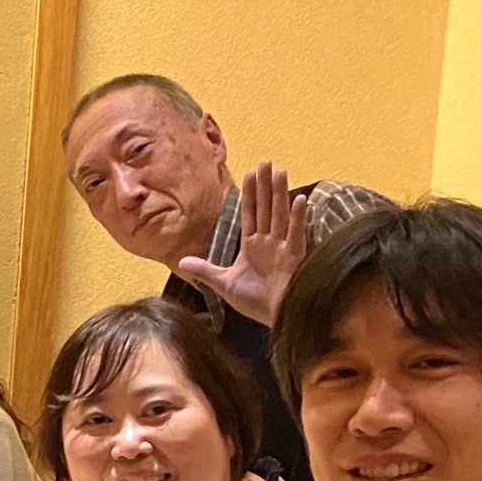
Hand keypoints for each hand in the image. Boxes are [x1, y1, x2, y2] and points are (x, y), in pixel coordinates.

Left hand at [176, 160, 309, 325]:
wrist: (276, 319)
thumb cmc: (255, 302)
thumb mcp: (224, 284)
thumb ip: (205, 270)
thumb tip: (182, 262)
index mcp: (253, 246)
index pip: (250, 214)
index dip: (250, 194)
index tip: (249, 173)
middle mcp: (269, 243)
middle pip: (265, 208)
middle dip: (265, 186)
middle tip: (265, 161)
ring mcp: (283, 248)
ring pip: (280, 215)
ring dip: (280, 194)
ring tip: (280, 171)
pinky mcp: (295, 258)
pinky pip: (296, 234)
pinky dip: (297, 218)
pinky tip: (299, 200)